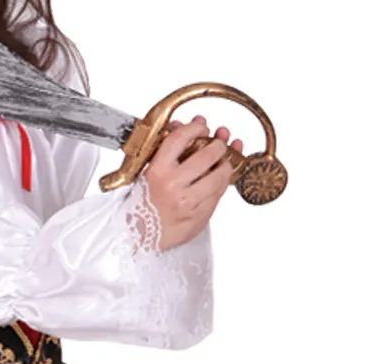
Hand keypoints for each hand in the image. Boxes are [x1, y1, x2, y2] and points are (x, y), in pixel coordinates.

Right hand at [144, 114, 243, 251]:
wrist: (138, 237)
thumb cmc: (140, 206)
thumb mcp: (146, 174)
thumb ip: (166, 152)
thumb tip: (182, 127)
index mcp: (156, 172)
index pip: (180, 139)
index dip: (194, 128)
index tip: (200, 126)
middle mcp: (173, 186)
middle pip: (207, 155)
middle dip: (218, 145)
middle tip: (219, 144)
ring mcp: (189, 202)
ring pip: (219, 176)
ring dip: (225, 165)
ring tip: (222, 162)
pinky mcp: (200, 216)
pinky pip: (218, 195)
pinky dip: (222, 184)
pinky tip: (219, 180)